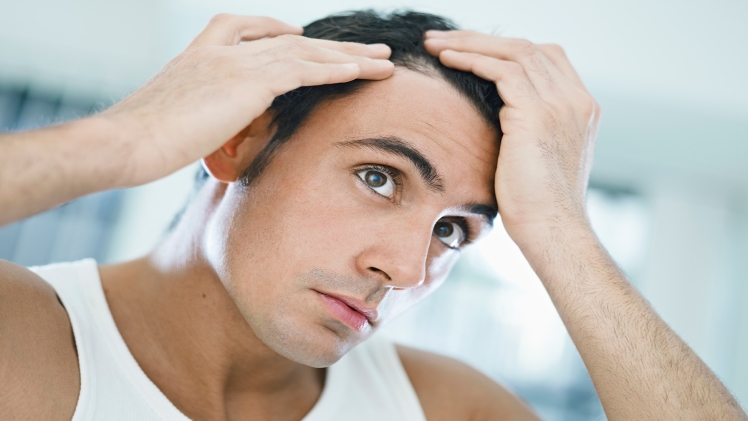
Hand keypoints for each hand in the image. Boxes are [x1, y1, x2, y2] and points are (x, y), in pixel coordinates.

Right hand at [100, 14, 393, 186]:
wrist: (125, 143)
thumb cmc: (140, 143)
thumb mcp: (174, 121)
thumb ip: (202, 118)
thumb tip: (218, 135)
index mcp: (200, 55)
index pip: (244, 28)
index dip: (278, 32)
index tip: (302, 37)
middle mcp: (221, 50)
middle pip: (289, 40)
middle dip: (331, 46)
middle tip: (367, 50)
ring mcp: (235, 62)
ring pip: (305, 53)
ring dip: (349, 57)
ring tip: (383, 61)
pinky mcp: (248, 82)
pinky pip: (304, 70)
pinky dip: (336, 70)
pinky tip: (363, 72)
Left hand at [424, 31, 599, 245]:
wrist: (552, 232)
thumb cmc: (538, 208)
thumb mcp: (539, 160)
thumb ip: (529, 132)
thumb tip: (500, 124)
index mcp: (581, 108)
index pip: (546, 57)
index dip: (506, 49)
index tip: (470, 52)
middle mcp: (576, 100)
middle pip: (527, 46)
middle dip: (481, 39)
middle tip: (444, 39)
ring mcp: (560, 104)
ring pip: (513, 51)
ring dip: (469, 43)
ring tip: (435, 44)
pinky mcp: (536, 115)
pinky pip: (500, 70)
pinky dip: (470, 59)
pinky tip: (445, 59)